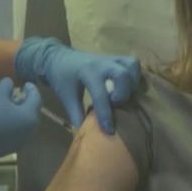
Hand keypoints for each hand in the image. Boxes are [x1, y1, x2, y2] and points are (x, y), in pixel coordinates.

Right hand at [0, 78, 40, 168]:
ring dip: (18, 116)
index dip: (32, 90)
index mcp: (29, 118)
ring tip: (9, 106)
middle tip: (19, 94)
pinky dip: (10, 126)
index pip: (36, 100)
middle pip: (31, 115)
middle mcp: (27, 133)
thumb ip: (7, 86)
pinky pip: (12, 135)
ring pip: (22, 126)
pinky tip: (1, 120)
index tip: (26, 84)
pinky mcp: (5, 151)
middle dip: (26, 104)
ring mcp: (16, 144)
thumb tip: (10, 83)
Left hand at [14, 37, 140, 133]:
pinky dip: (134, 75)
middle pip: (122, 75)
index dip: (105, 114)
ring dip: (132, 82)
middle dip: (122, 94)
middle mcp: (102, 63)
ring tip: (123, 95)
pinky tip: (127, 87)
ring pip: (132, 65)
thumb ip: (76, 114)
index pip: (100, 94)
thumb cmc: (61, 77)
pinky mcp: (115, 58)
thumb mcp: (66, 97)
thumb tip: (85, 133)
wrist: (57, 57)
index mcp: (87, 72)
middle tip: (115, 105)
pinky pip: (132, 63)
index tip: (109, 130)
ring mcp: (110, 58)